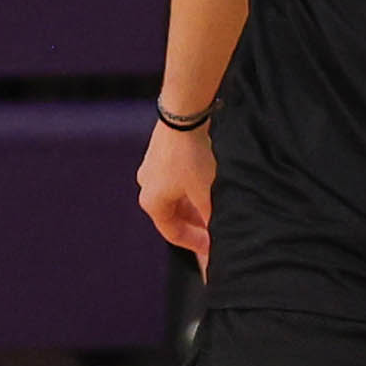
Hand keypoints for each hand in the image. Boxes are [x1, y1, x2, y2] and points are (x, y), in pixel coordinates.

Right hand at [138, 119, 213, 263]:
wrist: (182, 116)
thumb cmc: (191, 157)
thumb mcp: (205, 192)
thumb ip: (210, 216)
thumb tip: (217, 233)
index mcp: (152, 203)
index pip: (173, 233)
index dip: (194, 243)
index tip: (212, 248)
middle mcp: (147, 188)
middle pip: (173, 216)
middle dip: (195, 224)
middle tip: (216, 230)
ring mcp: (151, 170)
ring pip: (175, 197)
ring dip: (194, 206)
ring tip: (214, 209)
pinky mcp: (159, 155)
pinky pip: (175, 181)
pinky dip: (190, 189)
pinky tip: (208, 187)